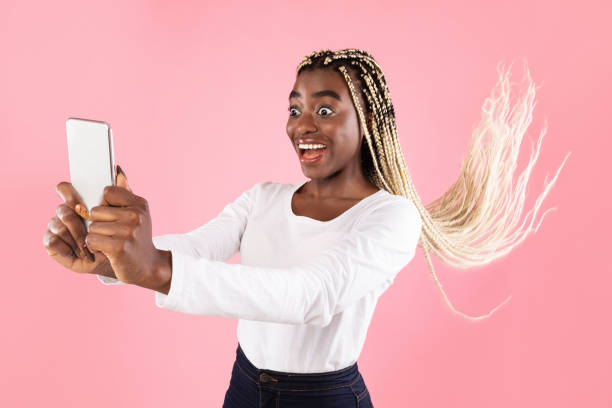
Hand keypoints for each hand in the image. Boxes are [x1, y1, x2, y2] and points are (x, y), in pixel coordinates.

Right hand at [44, 178, 112, 276]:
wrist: (121, 259)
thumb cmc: (121, 235)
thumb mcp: (125, 213)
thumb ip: (121, 193)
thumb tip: (119, 171)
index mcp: (79, 201)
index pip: (65, 188)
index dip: (68, 192)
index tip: (80, 201)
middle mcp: (65, 212)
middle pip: (64, 208)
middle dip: (80, 222)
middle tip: (93, 231)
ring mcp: (56, 227)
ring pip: (59, 225)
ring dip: (78, 237)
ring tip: (92, 248)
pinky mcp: (52, 243)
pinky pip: (52, 241)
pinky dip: (68, 248)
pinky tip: (81, 253)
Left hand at [85, 166, 164, 287]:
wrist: (148, 266)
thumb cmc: (137, 239)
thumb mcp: (136, 214)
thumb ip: (124, 193)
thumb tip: (117, 169)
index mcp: (140, 204)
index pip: (107, 192)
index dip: (105, 206)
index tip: (114, 217)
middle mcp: (136, 215)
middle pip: (96, 210)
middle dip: (99, 223)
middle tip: (114, 234)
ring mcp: (128, 231)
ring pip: (93, 226)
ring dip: (97, 237)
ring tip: (113, 243)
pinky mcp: (119, 246)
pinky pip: (91, 239)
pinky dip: (95, 247)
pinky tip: (109, 250)